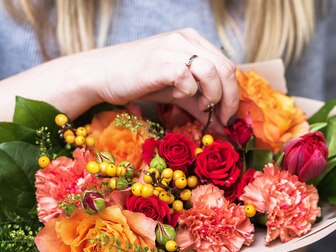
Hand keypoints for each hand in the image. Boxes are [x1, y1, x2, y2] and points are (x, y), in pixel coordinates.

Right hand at [90, 28, 238, 127]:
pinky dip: (188, 92)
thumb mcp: (177, 93)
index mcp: (193, 41)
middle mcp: (186, 40)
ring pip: (213, 71)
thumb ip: (201, 105)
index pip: (227, 65)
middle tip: (220, 118)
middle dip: (229, 99)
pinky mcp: (160, 62)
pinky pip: (188, 78)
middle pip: (226, 68)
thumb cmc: (140, 82)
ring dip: (212, 96)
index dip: (232, 93)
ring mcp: (173, 48)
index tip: (225, 115)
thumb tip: (223, 128)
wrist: (103, 75)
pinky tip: (176, 95)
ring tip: (199, 107)